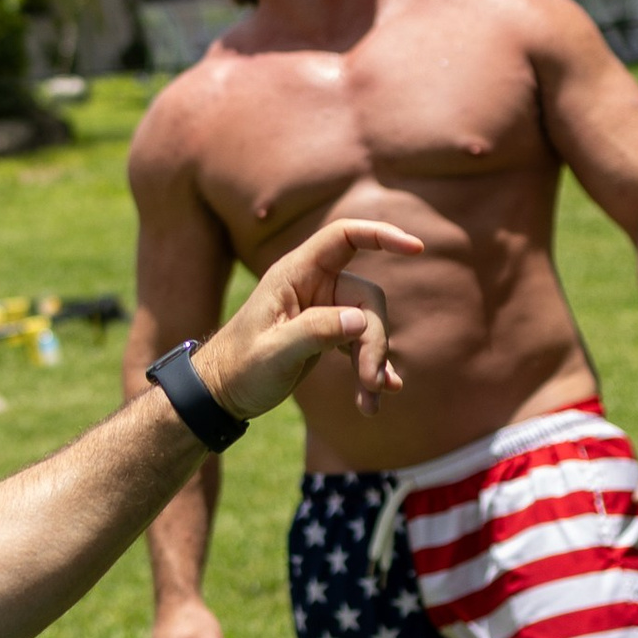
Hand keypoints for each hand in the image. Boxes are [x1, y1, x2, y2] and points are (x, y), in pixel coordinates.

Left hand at [195, 220, 424, 422]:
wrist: (221, 391)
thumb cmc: (239, 367)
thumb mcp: (273, 352)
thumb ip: (315, 332)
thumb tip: (361, 320)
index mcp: (294, 274)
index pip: (343, 237)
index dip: (380, 235)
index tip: (415, 248)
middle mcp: (312, 285)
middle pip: (367, 298)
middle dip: (375, 341)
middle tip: (371, 383)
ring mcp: (322, 309)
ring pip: (369, 325)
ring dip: (374, 363)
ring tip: (370, 402)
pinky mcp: (327, 333)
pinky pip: (361, 342)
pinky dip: (369, 368)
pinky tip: (376, 397)